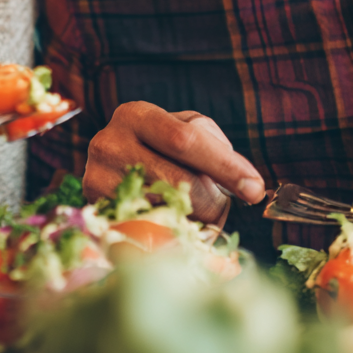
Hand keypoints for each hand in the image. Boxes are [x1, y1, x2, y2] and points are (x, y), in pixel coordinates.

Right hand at [84, 101, 265, 224]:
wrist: (111, 165)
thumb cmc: (160, 146)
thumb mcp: (184, 129)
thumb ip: (212, 144)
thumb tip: (245, 182)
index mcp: (135, 115)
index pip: (185, 140)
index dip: (224, 165)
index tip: (255, 189)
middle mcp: (109, 144)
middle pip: (180, 183)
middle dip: (214, 200)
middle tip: (221, 202)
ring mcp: (98, 181)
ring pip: (169, 215)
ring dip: (196, 219)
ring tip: (192, 207)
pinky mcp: (98, 216)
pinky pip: (150, 237)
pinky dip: (173, 236)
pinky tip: (175, 225)